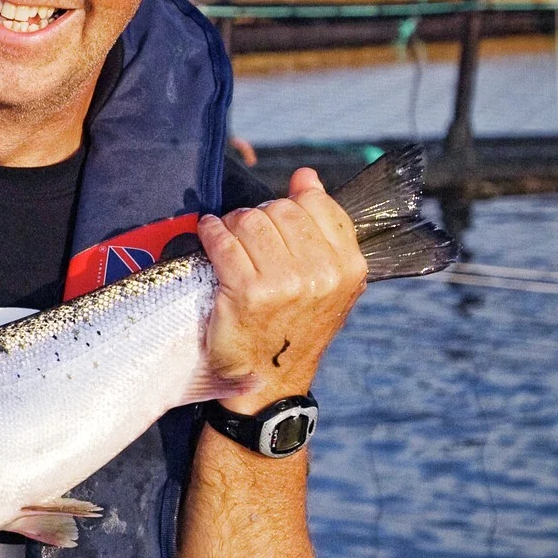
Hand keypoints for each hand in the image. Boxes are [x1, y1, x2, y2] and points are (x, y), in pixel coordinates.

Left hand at [198, 167, 366, 413]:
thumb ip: (322, 226)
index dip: (292, 206)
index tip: (278, 223)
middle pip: (280, 209)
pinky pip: (223, 239)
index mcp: (348, 267)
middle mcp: (322, 274)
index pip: (317, 204)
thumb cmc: (295, 326)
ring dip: (233, 226)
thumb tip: (307, 176)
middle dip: (260, 218)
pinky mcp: (247, 292)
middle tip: (250, 238)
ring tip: (232, 242)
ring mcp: (285, 283)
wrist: (271, 380)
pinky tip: (209, 238)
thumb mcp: (326, 281)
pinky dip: (211, 233)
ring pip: (250, 220)